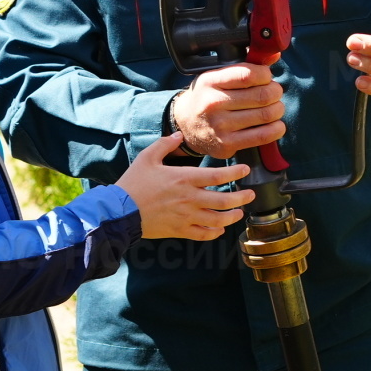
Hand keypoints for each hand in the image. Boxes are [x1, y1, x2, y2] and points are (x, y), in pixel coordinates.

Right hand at [116, 133, 252, 238]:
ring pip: (217, 220)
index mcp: (184, 178)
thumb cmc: (133, 183)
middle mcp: (189, 199)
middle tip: (251, 195)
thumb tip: (179, 135)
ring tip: (240, 212)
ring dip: (232, 217)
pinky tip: (219, 229)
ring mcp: (185, 217)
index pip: (217, 176)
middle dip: (241, 197)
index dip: (235, 173)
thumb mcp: (147, 157)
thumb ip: (165, 145)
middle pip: (223, 200)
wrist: (119, 211)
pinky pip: (203, 235)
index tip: (245, 170)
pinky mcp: (179, 231)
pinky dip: (214, 233)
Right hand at [171, 62, 285, 157]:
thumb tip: (274, 55)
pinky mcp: (227, 144)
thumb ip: (245, 66)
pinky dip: (277, 128)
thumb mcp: (218, 77)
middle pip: (262, 95)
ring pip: (266, 115)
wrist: (185, 126)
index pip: (248, 75)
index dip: (265, 75)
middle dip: (275, 92)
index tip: (266, 77)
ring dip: (277, 109)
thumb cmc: (208, 97)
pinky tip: (275, 124)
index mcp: (211, 81)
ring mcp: (220, 126)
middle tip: (274, 93)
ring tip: (274, 107)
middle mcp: (213, 103)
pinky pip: (263, 136)